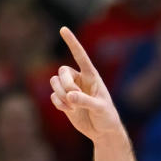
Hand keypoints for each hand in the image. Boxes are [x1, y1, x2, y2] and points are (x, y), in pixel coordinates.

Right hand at [50, 27, 123, 143]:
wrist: (103, 132)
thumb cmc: (107, 117)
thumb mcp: (100, 109)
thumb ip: (85, 101)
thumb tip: (69, 96)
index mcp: (92, 76)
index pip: (80, 56)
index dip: (72, 42)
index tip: (63, 29)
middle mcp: (79, 80)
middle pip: (62, 71)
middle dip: (65, 84)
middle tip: (73, 97)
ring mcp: (70, 90)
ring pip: (54, 82)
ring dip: (60, 94)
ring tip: (72, 106)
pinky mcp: (64, 101)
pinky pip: (53, 96)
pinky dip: (58, 103)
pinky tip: (69, 111)